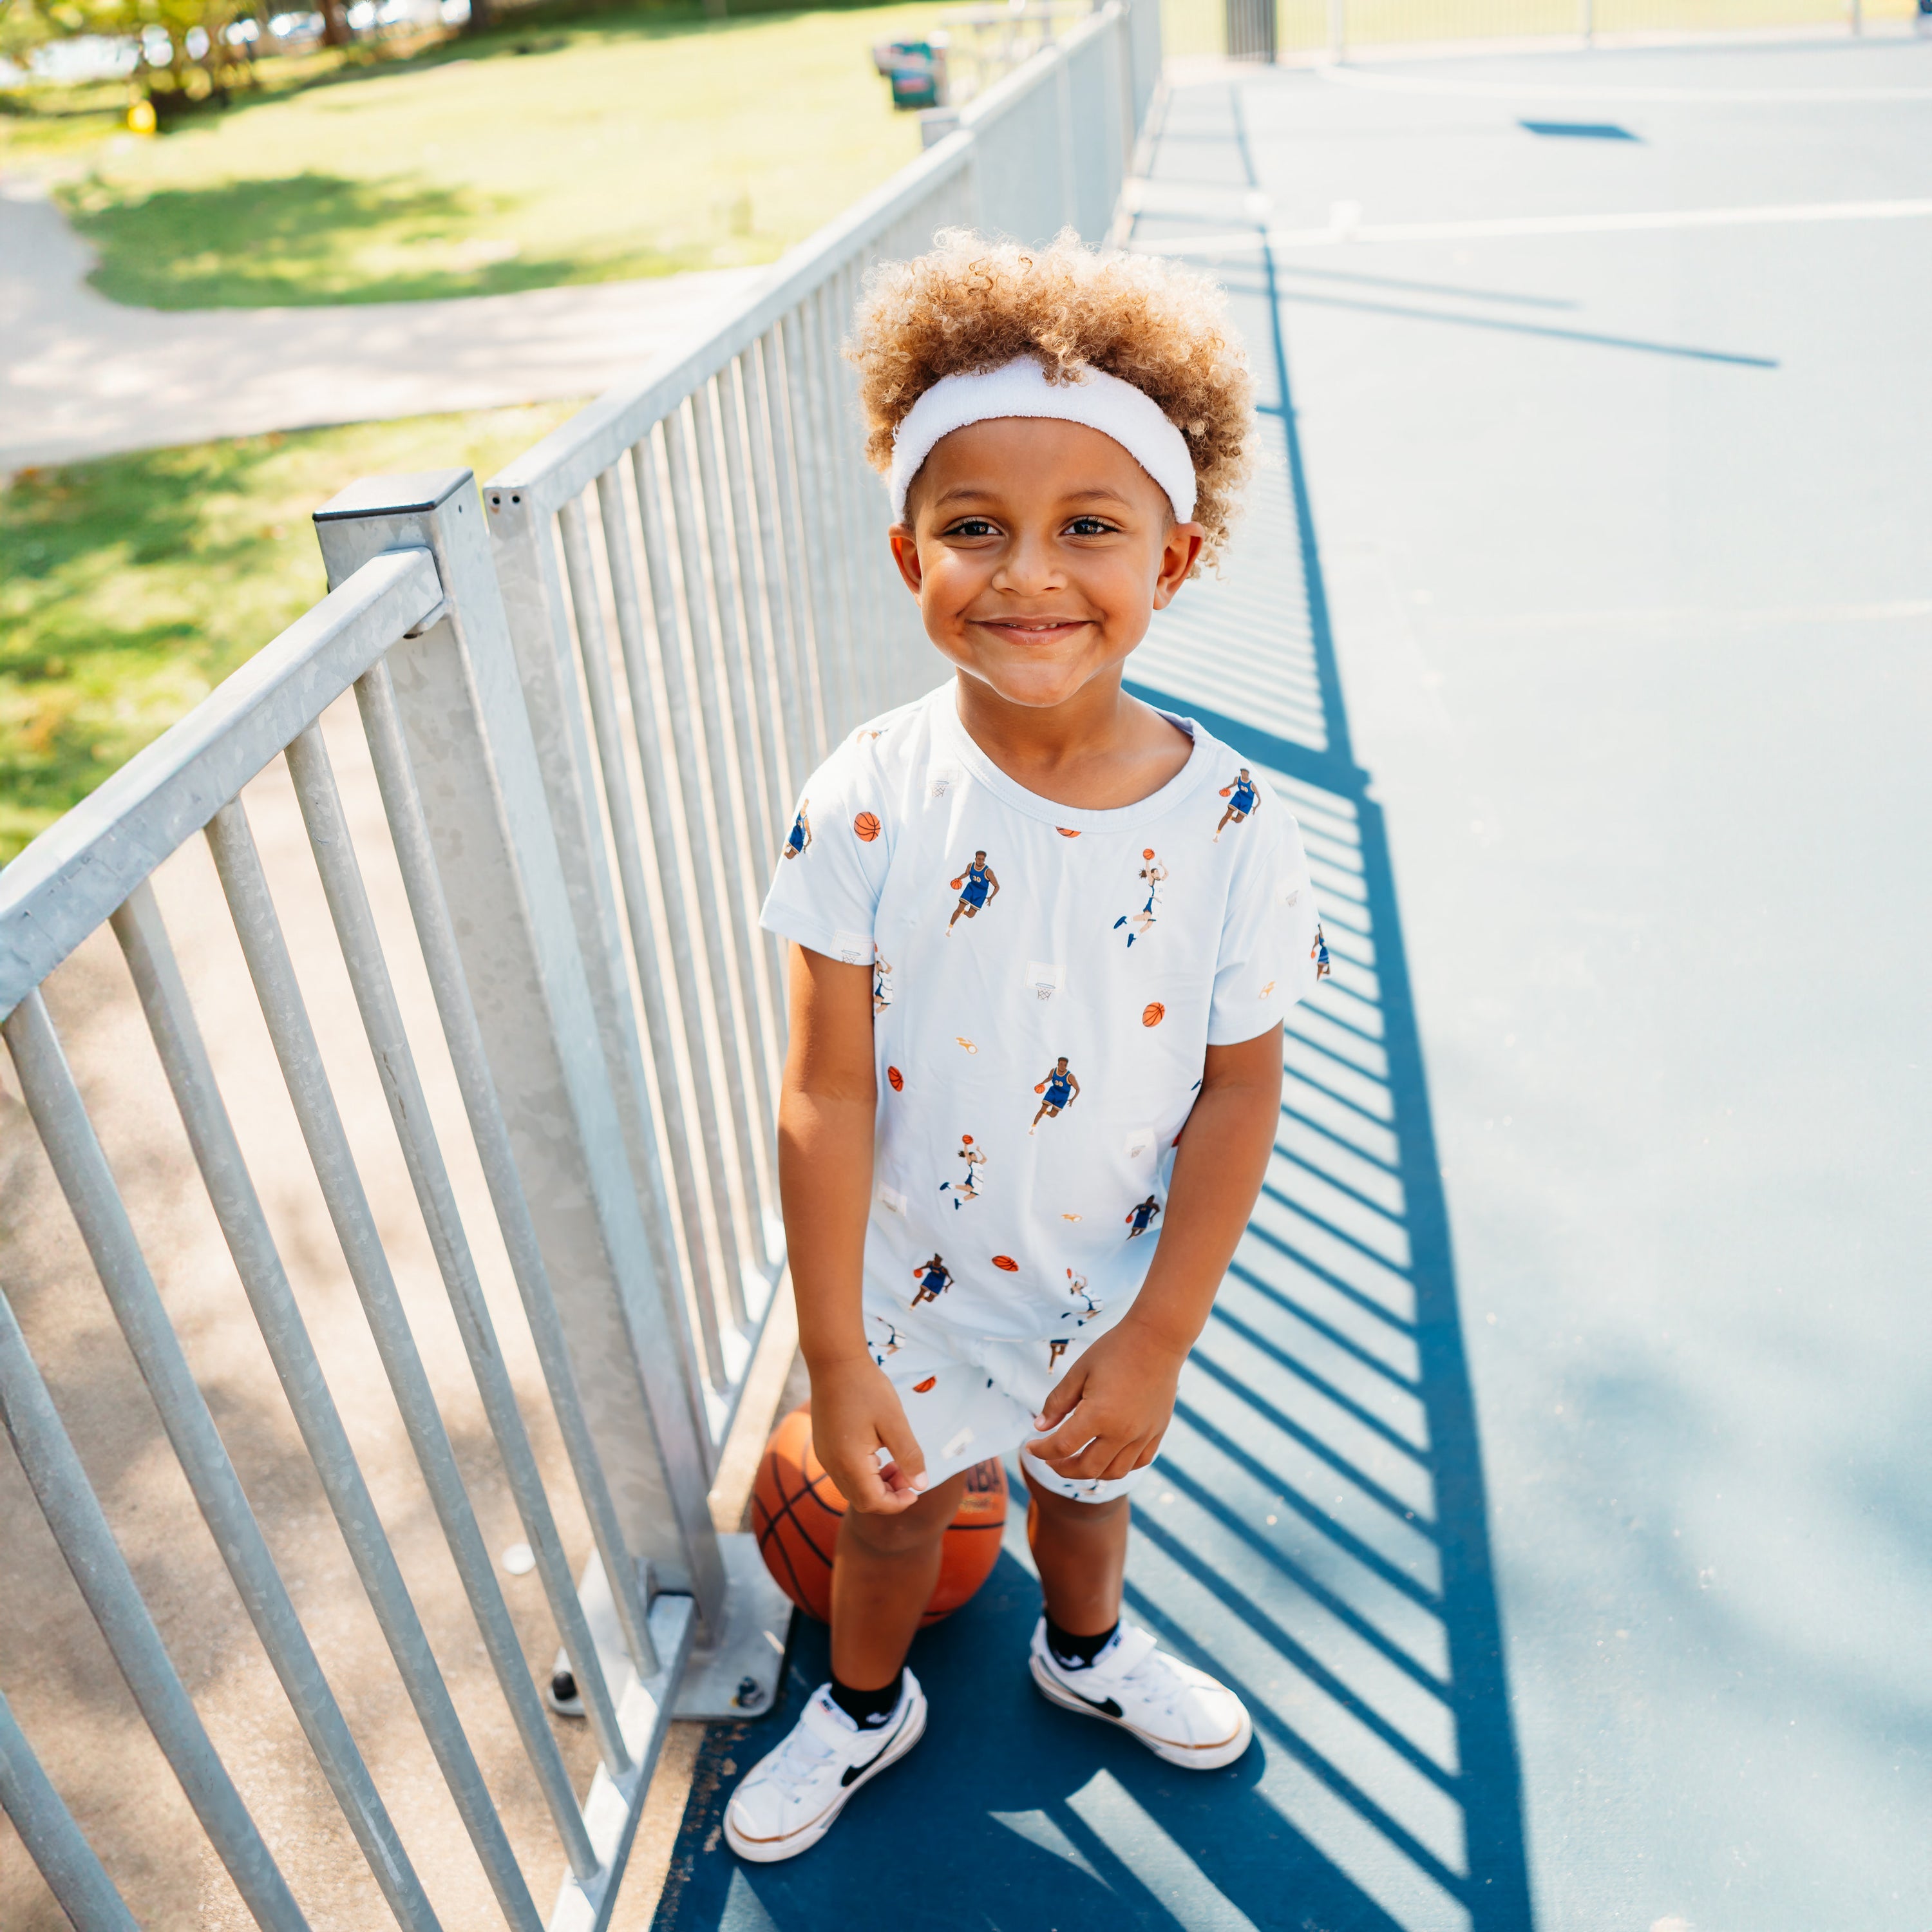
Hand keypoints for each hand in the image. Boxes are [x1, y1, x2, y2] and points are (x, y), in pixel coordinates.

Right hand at [808, 1355, 928, 1513]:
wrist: (834, 1361)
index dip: (898, 1503)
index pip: (873, 1502)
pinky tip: (878, 1454)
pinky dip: (864, 1474)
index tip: (916, 1489)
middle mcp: (832, 1465)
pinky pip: (844, 1473)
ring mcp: (825, 1456)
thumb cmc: (867, 1388)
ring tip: (896, 1463)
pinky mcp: (823, 1446)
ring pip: (852, 1488)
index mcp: (850, 1462)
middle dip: (889, 1495)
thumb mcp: (895, 1422)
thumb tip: (921, 1485)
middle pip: (862, 1499)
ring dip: (876, 1485)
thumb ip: (909, 1456)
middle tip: (908, 1474)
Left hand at [1024, 1319, 1183, 1485]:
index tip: (1030, 1447)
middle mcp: (1122, 1431)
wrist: (1158, 1338)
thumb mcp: (1079, 1371)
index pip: (1062, 1446)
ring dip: (1091, 1472)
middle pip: (1087, 1468)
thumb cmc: (1115, 1350)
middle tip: (1051, 1459)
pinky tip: (1108, 1455)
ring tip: (1077, 1460)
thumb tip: (1039, 1428)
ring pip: (1114, 1472)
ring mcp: (1143, 1435)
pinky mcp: (1157, 1432)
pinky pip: (1139, 1462)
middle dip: (1063, 1468)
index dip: (1041, 1450)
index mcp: (1098, 1414)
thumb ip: (1057, 1402)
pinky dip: (1120, 1465)